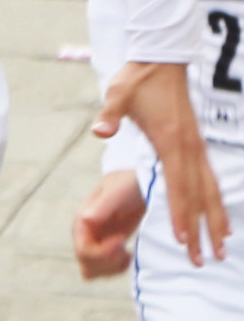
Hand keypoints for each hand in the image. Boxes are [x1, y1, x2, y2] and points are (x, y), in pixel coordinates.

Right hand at [72, 171, 144, 277]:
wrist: (135, 183)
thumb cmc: (126, 184)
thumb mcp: (116, 193)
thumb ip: (102, 206)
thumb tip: (85, 220)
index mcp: (82, 220)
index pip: (83, 251)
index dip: (103, 253)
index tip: (122, 240)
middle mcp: (84, 233)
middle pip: (86, 264)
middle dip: (108, 262)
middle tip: (125, 249)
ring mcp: (94, 241)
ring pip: (91, 270)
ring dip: (111, 268)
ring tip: (126, 253)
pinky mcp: (105, 247)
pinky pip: (102, 270)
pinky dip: (115, 269)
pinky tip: (127, 255)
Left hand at [94, 62, 229, 265]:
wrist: (161, 59)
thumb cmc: (137, 79)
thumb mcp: (118, 94)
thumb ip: (110, 115)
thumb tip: (99, 131)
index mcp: (169, 142)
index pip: (177, 187)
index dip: (180, 215)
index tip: (184, 242)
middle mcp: (188, 148)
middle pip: (198, 196)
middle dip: (201, 230)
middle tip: (205, 260)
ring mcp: (196, 146)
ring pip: (210, 191)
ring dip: (216, 220)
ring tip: (222, 248)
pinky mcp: (196, 143)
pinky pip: (210, 179)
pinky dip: (216, 201)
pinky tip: (220, 218)